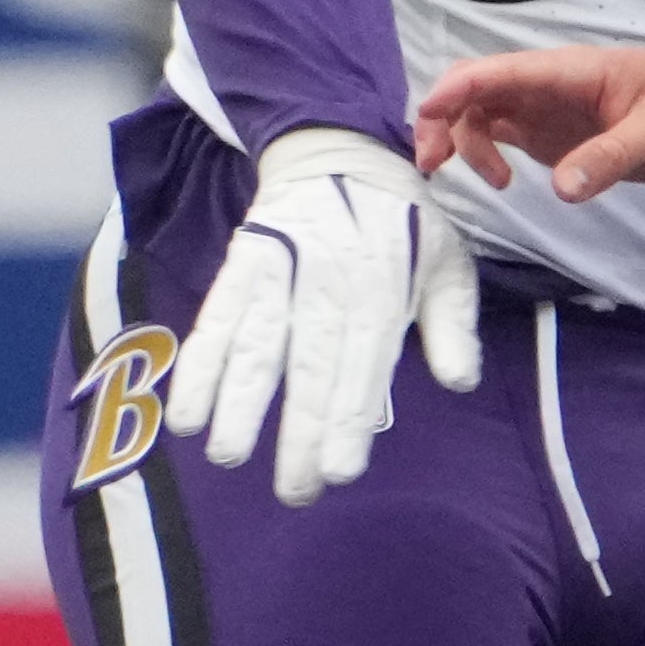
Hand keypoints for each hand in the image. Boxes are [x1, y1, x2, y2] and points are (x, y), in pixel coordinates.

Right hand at [163, 128, 481, 506]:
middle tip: (293, 492)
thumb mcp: (449, 263)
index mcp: (380, 291)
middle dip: (298, 434)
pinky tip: (185, 410)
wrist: (339, 153)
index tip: (336, 471)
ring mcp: (278, 275)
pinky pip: (215, 319)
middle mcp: (326, 285)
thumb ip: (453, 326)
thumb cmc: (404, 226)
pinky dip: (197, 364)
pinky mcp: (240, 267)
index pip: (362, 367)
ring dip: (236, 403)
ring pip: (255, 346)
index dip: (348, 420)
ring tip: (225, 455)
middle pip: (309, 368)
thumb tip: (459, 382)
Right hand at [416, 48, 644, 202]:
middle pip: (478, 91)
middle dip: (444, 119)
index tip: (428, 116)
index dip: (457, 89)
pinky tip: (499, 182)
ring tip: (490, 185)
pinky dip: (484, 153)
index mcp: (572, 71)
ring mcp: (549, 109)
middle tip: (434, 167)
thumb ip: (609, 158)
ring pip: (484, 114)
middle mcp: (550, 86)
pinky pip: (504, 134)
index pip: (500, 71)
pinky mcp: (555, 135)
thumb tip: (562, 189)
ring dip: (462, 140)